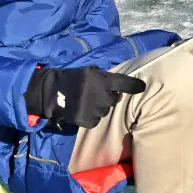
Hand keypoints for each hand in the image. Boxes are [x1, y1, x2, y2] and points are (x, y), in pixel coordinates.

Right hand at [25, 66, 146, 127]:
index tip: (142, 87)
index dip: (134, 85)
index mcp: (101, 80)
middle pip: (113, 99)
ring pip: (105, 111)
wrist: (50, 94)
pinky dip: (90, 117)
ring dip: (98, 107)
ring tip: (84, 102)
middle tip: (93, 93)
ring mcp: (95, 109)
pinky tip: (81, 111)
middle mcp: (101, 95)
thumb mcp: (87, 71)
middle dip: (106, 97)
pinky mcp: (88, 121)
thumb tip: (116, 84)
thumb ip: (102, 77)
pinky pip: (96, 120)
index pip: (123, 83)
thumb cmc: (69, 79)